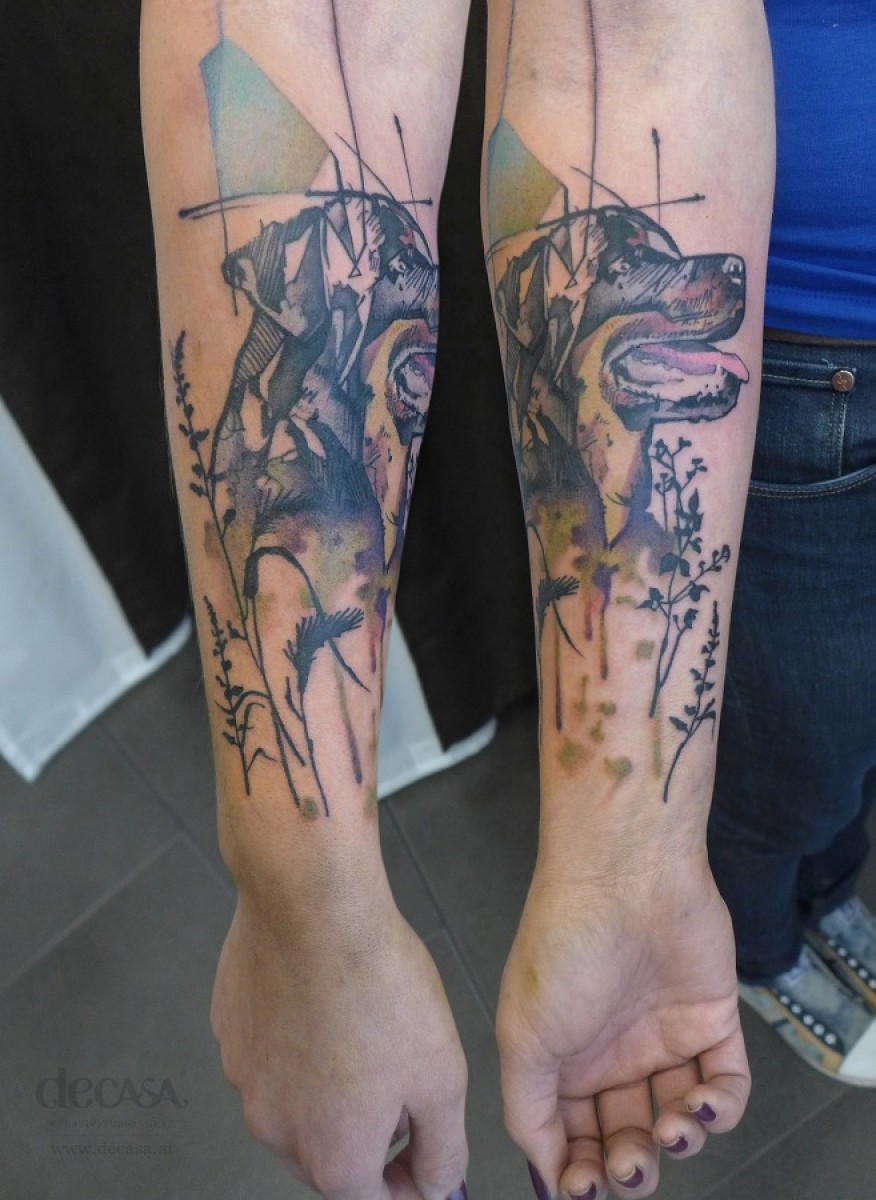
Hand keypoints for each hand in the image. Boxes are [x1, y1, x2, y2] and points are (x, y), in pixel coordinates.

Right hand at [211, 893, 468, 1199]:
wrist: (313, 904)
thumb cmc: (378, 983)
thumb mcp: (444, 1077)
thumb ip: (443, 1150)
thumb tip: (436, 1185)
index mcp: (331, 1156)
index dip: (406, 1184)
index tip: (425, 1158)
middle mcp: (275, 1130)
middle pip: (328, 1156)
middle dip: (367, 1133)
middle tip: (400, 1078)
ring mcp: (242, 1078)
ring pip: (296, 1100)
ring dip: (329, 1083)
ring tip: (364, 1023)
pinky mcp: (229, 1029)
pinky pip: (270, 1051)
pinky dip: (298, 1039)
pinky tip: (326, 996)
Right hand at [497, 851, 748, 1198]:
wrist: (624, 877)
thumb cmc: (564, 942)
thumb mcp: (522, 1037)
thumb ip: (528, 1112)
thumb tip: (546, 1172)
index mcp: (562, 1057)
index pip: (571, 1136)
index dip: (579, 1170)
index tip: (584, 1187)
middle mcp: (612, 1051)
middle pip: (627, 1135)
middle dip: (629, 1164)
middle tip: (629, 1164)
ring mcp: (662, 1037)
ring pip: (678, 1119)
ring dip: (677, 1142)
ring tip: (669, 1130)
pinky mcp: (710, 1021)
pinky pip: (727, 1087)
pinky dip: (720, 1111)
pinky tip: (700, 1107)